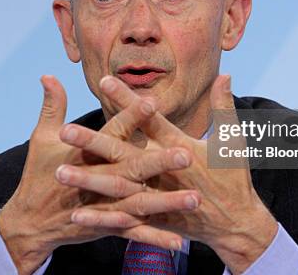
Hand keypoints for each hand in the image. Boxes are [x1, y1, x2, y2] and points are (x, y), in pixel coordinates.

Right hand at [0, 76, 198, 274]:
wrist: (30, 222)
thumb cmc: (38, 174)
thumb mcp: (42, 137)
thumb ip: (52, 105)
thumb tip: (48, 75)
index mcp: (85, 153)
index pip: (112, 131)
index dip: (131, 116)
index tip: (152, 102)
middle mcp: (97, 178)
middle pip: (132, 168)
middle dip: (159, 162)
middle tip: (186, 154)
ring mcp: (103, 205)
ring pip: (139, 203)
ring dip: (167, 203)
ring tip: (195, 200)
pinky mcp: (107, 226)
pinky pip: (135, 233)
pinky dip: (156, 238)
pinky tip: (180, 243)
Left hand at [60, 75, 278, 273]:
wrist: (237, 225)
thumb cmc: (234, 179)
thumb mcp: (232, 140)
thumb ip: (223, 107)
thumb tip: (225, 74)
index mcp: (180, 147)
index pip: (149, 119)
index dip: (127, 100)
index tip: (104, 81)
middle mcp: (164, 171)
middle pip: (123, 154)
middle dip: (93, 142)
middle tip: (65, 131)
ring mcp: (158, 197)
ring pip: (117, 187)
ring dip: (88, 180)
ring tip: (60, 172)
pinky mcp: (155, 219)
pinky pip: (123, 219)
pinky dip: (101, 217)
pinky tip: (76, 214)